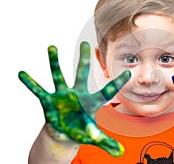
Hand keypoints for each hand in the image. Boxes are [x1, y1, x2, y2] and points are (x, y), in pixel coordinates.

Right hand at [18, 41, 130, 156]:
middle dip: (84, 60)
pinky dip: (30, 83)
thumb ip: (105, 142)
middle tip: (85, 44)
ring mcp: (62, 95)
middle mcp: (77, 94)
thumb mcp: (93, 136)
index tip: (128, 72)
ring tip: (51, 47)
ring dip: (54, 62)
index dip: (117, 83)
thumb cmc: (82, 130)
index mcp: (91, 102)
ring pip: (58, 76)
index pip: (107, 92)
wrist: (65, 131)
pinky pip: (38, 90)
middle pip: (81, 74)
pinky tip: (22, 74)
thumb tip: (120, 152)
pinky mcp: (48, 100)